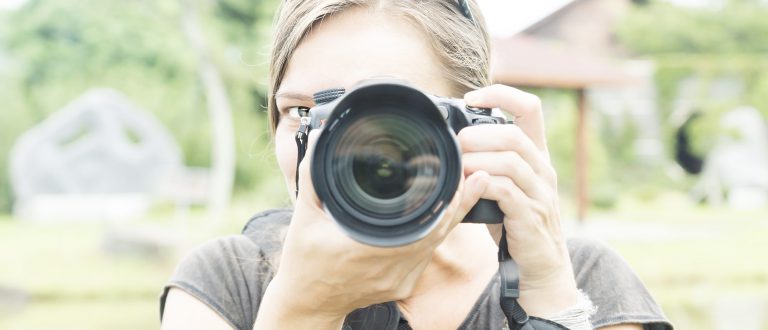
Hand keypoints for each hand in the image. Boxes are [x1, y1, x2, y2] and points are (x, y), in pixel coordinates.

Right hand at [255, 130, 488, 327]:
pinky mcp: (403, 284)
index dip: (446, 201)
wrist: (308, 304)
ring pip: (437, 243)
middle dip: (460, 202)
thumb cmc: (304, 263)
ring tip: (469, 188)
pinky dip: (437, 232)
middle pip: (439, 231)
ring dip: (452, 215)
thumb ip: (312, 177)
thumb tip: (320, 140)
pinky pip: (427, 254)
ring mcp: (400, 278)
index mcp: (369, 249)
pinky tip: (445, 213)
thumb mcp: (304, 217)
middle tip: (477, 175)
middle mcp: (391, 266)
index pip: (421, 224)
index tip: (461, 176)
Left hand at [460, 84, 578, 315]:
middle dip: (479, 134)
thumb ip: (488, 163)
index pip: (530, 108)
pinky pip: (506, 190)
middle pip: (514, 134)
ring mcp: (540, 192)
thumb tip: (451, 144)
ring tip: (458, 166)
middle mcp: (543, 169)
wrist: (541, 266)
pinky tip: (469, 186)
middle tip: (456, 144)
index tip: (471, 98)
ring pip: (510, 160)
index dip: (502, 94)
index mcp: (537, 155)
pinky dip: (483, 184)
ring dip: (477, 159)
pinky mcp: (530, 215)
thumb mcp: (506, 186)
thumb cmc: (515, 223)